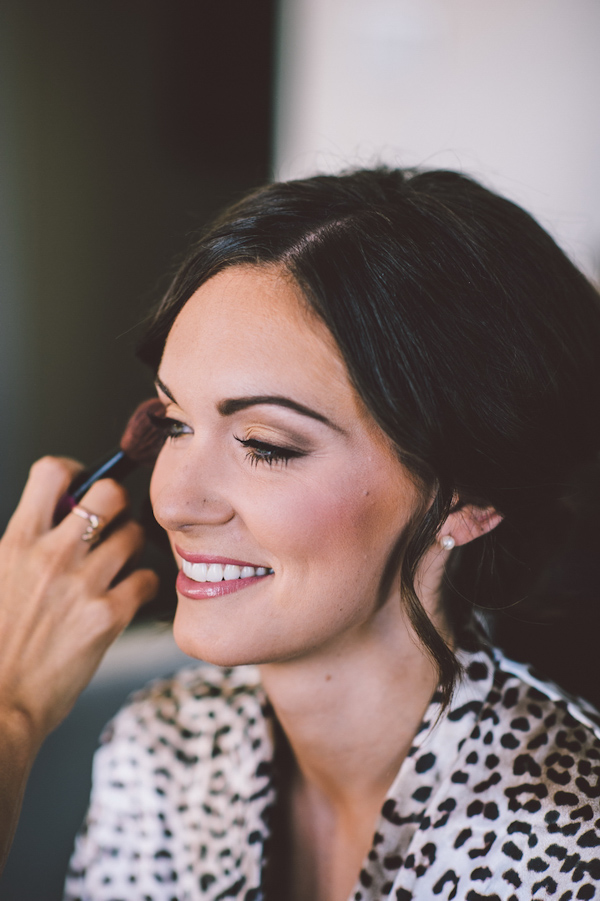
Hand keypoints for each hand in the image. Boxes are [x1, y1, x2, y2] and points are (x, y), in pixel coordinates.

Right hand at [0, 455, 158, 748]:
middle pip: (110, 493)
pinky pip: (148, 579)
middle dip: (116, 501)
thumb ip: (18, 548)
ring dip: (132, 544)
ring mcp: (84, 584)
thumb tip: (40, 526)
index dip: (73, 470)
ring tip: (121, 562)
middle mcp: (53, 555)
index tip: (79, 483)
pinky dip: (145, 584)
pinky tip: (131, 594)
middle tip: (112, 519)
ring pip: (135, 534)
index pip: (52, 473)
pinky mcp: (109, 616)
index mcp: (17, 543)